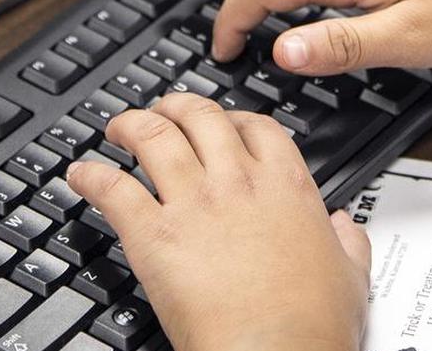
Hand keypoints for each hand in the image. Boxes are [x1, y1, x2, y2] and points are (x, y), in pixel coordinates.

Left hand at [66, 94, 370, 350]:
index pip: (257, 128)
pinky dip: (91, 176)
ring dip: (130, 125)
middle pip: (200, 117)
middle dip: (176, 106)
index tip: (223, 122)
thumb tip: (343, 226)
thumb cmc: (312, 325)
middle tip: (163, 110)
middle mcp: (237, 183)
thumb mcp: (352, 276)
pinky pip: (113, 189)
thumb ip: (347, 241)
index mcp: (287, 187)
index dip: (234, 117)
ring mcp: (193, 204)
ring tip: (117, 127)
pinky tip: (80, 174)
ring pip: (153, 137)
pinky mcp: (153, 234)